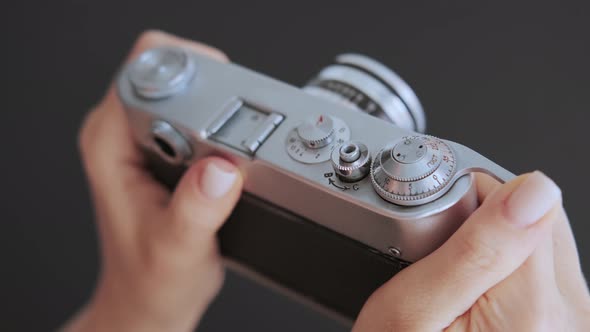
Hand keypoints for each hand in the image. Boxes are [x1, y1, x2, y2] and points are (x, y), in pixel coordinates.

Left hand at [62, 31, 241, 331]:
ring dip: (222, 112)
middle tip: (228, 147)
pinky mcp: (165, 148)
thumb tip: (224, 169)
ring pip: (190, 89)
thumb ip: (196, 209)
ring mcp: (144, 138)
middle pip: (173, 70)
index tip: (225, 111)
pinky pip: (200, 113)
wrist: (149, 300)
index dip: (193, 76)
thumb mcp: (175, 250)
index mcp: (110, 145)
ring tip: (227, 160)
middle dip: (215, 95)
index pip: (145, 69)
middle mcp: (122, 134)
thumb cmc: (150, 281)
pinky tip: (227, 163)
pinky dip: (224, 127)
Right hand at [353, 172, 589, 330]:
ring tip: (455, 283)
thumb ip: (476, 249)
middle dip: (486, 223)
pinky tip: (474, 296)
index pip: (524, 200)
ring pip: (540, 242)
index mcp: (536, 309)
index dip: (472, 201)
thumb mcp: (413, 309)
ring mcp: (573, 327)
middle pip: (538, 219)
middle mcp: (572, 320)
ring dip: (498, 246)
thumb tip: (535, 189)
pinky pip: (542, 274)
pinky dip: (507, 271)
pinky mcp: (564, 328)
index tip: (439, 228)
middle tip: (441, 261)